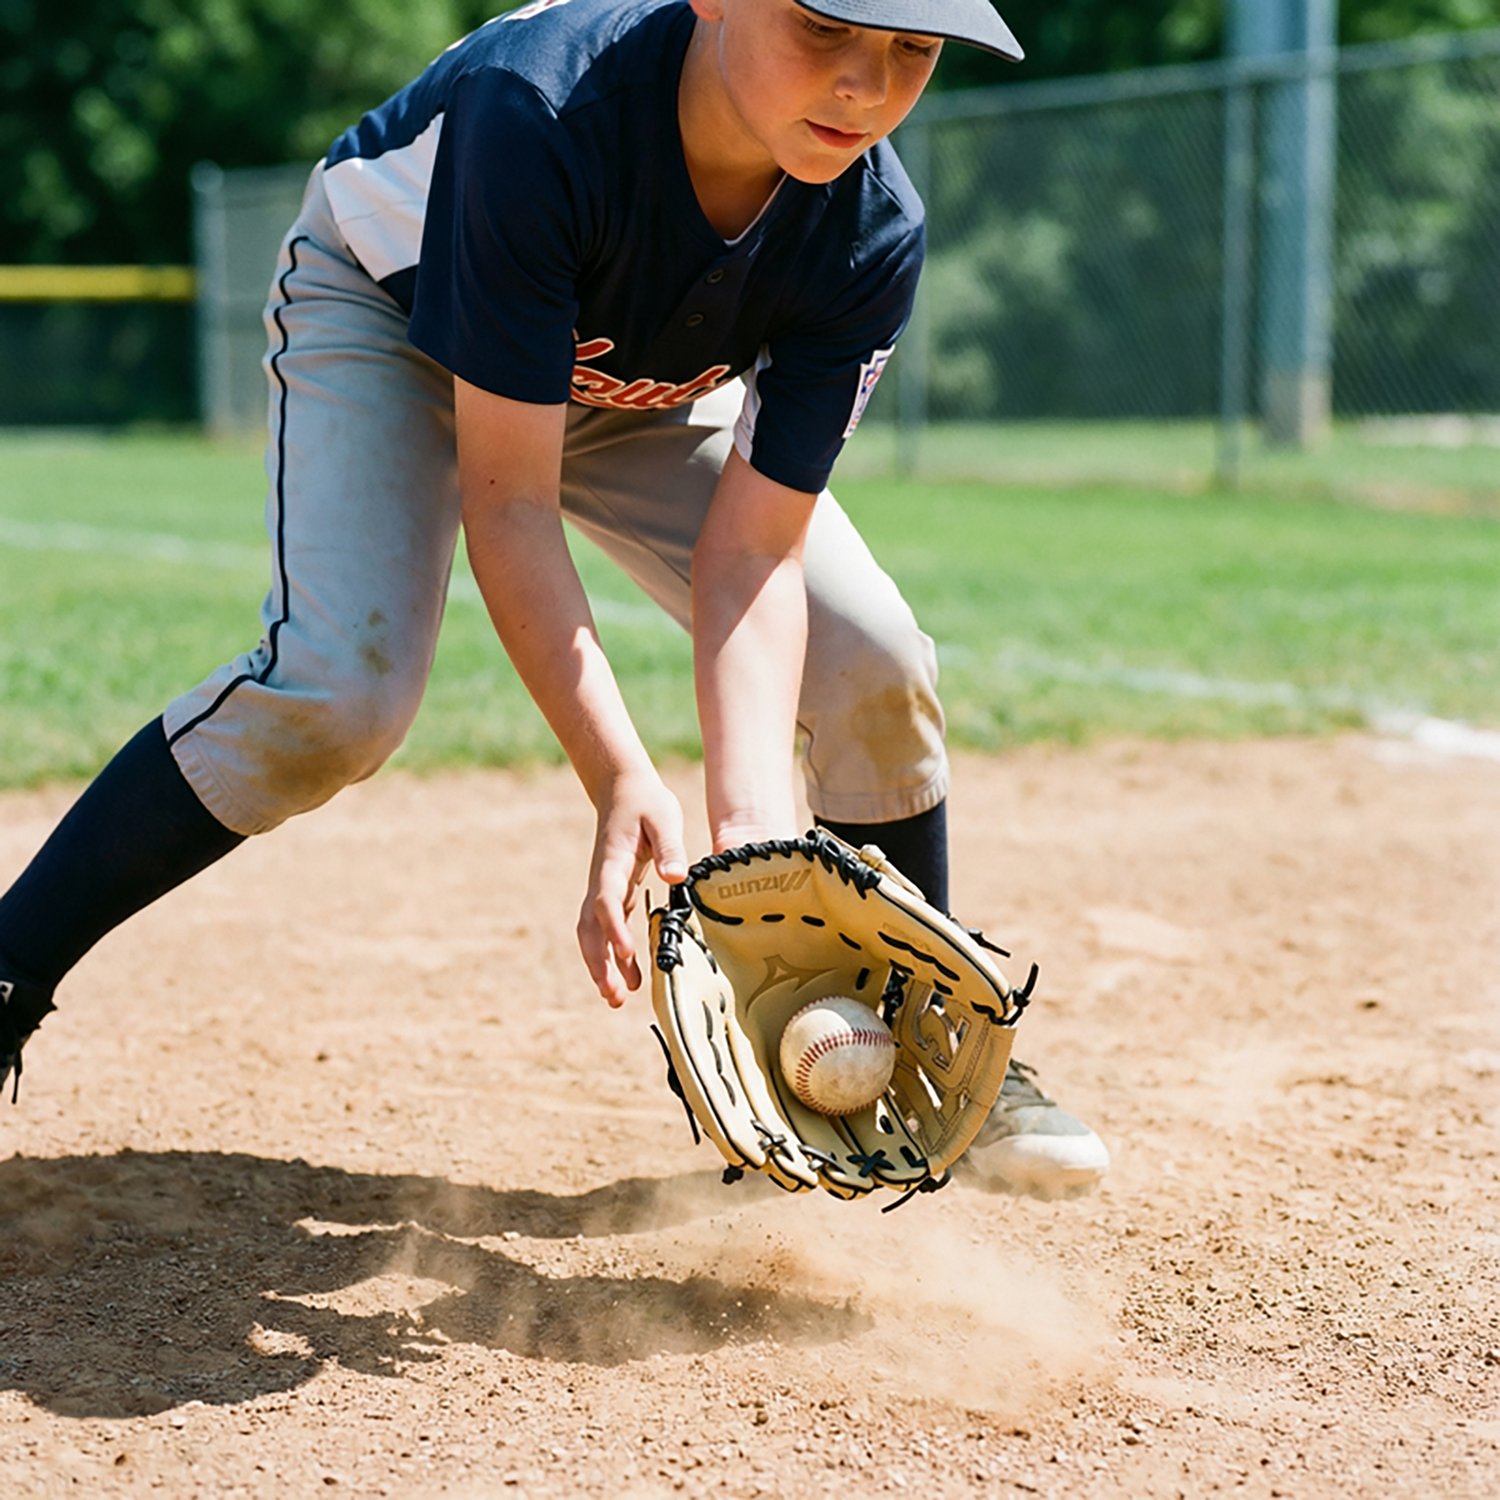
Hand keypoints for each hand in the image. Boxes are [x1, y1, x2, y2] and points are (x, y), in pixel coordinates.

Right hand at [578, 771, 687, 1006]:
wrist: (623, 789)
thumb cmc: (647, 802)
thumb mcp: (664, 818)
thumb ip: (669, 847)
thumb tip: (675, 877)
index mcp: (613, 862)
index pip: (608, 901)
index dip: (614, 929)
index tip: (627, 952)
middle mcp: (602, 880)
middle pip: (591, 927)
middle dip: (598, 962)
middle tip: (612, 994)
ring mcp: (606, 889)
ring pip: (594, 934)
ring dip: (602, 966)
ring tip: (616, 1000)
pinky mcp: (616, 894)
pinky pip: (609, 931)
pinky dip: (616, 956)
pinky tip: (632, 981)